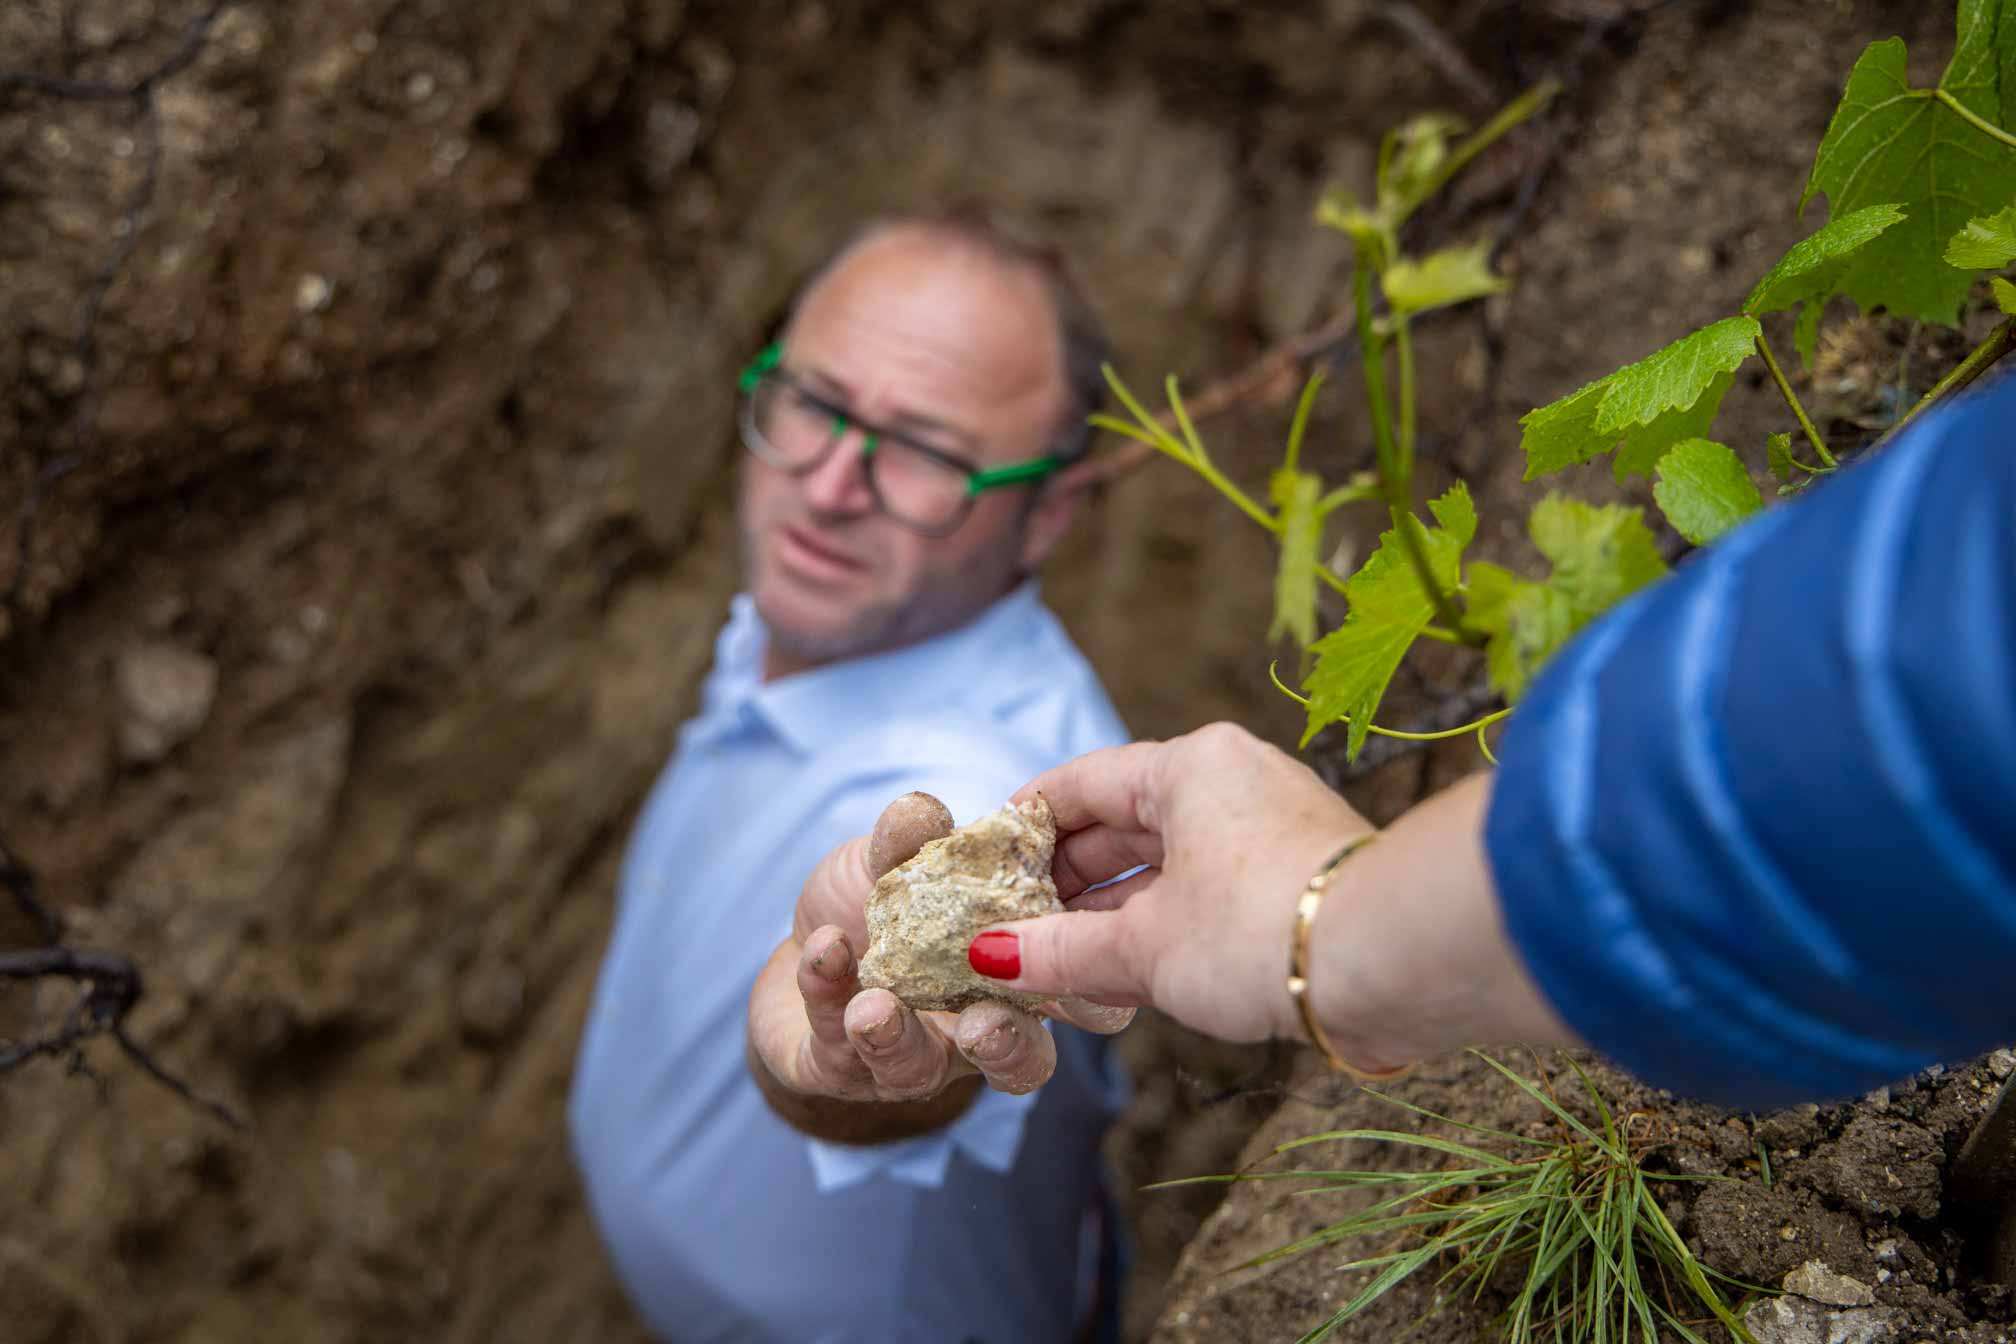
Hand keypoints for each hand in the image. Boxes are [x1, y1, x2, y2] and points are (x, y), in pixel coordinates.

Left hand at [748, 794, 1130, 1126]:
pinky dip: (827, 994)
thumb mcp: (896, 861)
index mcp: (1019, 978)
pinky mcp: (838, 1071)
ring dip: (894, 1038)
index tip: (1079, 948)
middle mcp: (977, 1033)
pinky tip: (823, 952)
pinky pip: (835, 1048)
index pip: (1086, 999)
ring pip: (916, 1072)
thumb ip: (911, 839)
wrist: (806, 945)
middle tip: (982, 1024)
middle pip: (1021, 1063)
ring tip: (872, 1006)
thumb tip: (922, 812)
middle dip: (1006, 1046)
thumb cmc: (879, 903)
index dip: (1096, 987)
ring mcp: (908, 1060)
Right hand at [975, 723, 1373, 1043]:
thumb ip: (1060, 950)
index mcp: (1189, 766)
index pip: (1080, 781)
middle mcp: (1232, 781)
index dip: (1024, 826)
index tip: (984, 868)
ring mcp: (1270, 828)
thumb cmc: (1259, 931)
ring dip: (1112, 916)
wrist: (1395, 961)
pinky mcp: (1297, 877)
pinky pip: (1208, 891)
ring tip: (1059, 967)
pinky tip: (1126, 980)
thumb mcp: (1142, 947)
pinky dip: (1163, 928)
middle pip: (1123, 824)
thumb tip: (989, 957)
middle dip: (1065, 884)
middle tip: (1011, 932)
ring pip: (1166, 865)